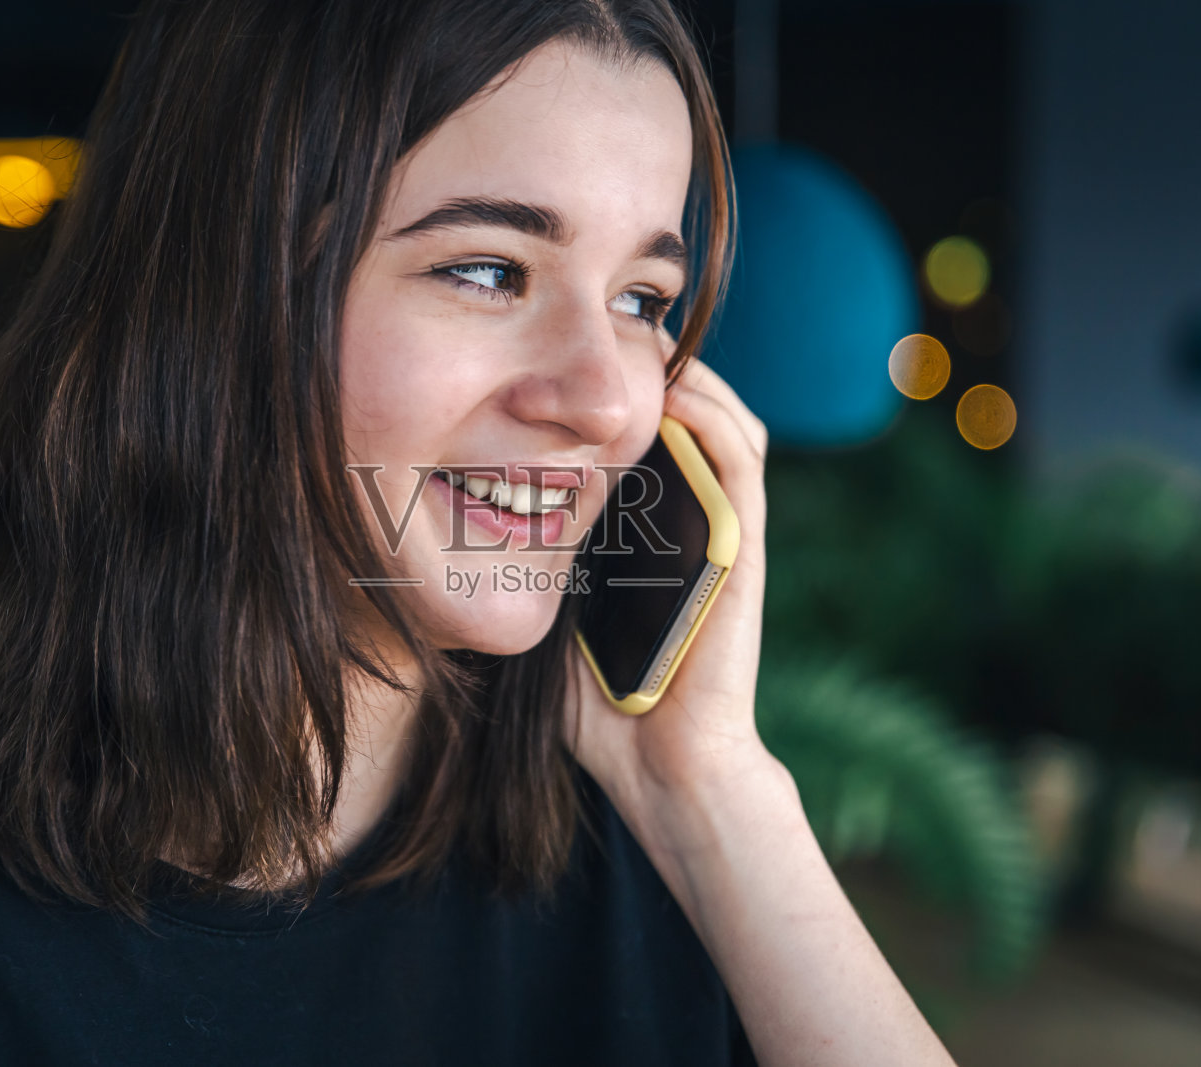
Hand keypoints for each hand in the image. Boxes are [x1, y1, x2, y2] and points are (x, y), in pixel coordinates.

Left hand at [563, 358, 773, 810]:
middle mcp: (696, 525)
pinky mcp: (743, 550)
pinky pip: (741, 463)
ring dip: (693, 375)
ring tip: (646, 339)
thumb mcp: (553, 621)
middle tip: (609, 323)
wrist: (663, 772)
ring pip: (729, 424)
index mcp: (656, 539)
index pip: (650, 442)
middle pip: (694, 419)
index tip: (568, 355)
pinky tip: (676, 390)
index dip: (620, 392)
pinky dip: (716, 417)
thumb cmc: (604, 712)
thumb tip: (458, 531)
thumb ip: (530, 576)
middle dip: (657, 365)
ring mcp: (725, 534)